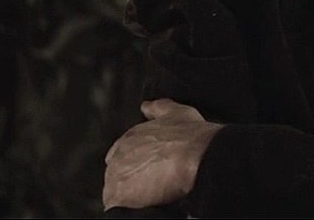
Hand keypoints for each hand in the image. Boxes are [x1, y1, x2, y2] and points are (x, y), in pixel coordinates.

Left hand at [103, 98, 222, 209]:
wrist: (197, 156)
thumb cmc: (191, 136)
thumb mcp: (177, 112)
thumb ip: (159, 108)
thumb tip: (147, 106)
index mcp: (130, 137)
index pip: (123, 154)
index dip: (138, 163)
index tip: (152, 168)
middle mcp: (118, 155)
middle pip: (119, 174)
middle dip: (133, 179)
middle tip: (155, 183)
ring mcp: (116, 176)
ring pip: (117, 191)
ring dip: (131, 195)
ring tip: (153, 196)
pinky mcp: (118, 196)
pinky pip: (117, 208)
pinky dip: (129, 208)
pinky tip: (145, 205)